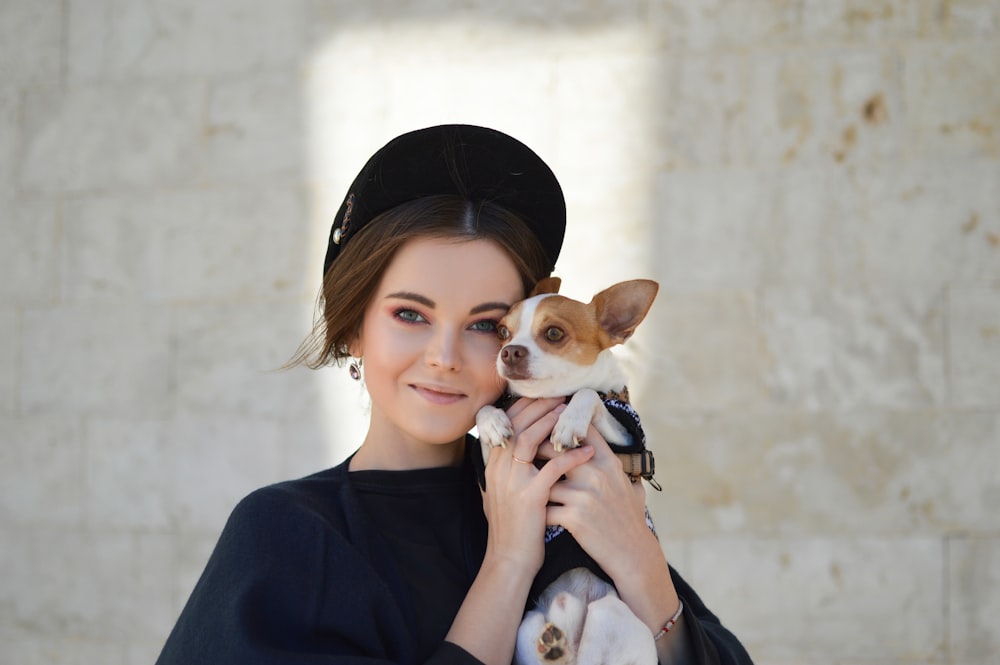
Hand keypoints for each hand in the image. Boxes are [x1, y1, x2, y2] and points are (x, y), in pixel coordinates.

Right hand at [481, 398, 593, 575]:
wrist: (509, 560)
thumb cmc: (514, 527)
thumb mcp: (503, 493)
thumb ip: (510, 470)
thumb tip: (524, 449)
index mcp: (494, 465)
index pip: (507, 424)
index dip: (526, 408)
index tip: (545, 398)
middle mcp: (499, 468)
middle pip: (517, 424)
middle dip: (539, 408)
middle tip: (560, 398)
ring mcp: (512, 481)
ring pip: (529, 439)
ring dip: (550, 424)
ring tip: (569, 416)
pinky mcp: (529, 496)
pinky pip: (553, 468)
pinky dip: (571, 456)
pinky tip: (588, 451)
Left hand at [545, 424, 678, 632]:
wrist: (633, 554)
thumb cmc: (631, 521)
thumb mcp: (631, 487)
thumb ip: (620, 468)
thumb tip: (620, 452)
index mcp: (608, 463)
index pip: (582, 430)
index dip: (562, 424)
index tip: (549, 425)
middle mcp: (595, 474)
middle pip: (554, 448)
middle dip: (537, 450)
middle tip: (525, 454)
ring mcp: (584, 495)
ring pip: (543, 478)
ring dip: (533, 484)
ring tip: (524, 487)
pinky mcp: (573, 517)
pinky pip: (544, 508)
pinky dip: (537, 511)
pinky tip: (532, 514)